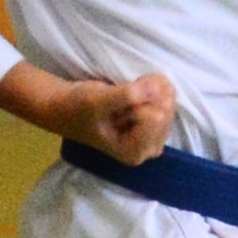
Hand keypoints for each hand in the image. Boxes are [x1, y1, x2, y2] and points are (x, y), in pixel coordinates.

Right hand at [0, 62, 177, 165]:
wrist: (68, 105)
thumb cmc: (78, 108)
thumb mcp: (97, 102)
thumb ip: (126, 96)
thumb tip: (157, 88)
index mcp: (135, 152)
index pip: (156, 117)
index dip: (136, 104)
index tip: (114, 109)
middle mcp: (150, 148)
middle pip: (166, 108)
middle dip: (145, 96)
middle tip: (119, 102)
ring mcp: (155, 134)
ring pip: (169, 99)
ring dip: (148, 89)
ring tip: (125, 95)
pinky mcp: (156, 120)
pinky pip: (168, 94)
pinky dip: (153, 84)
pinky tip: (136, 89)